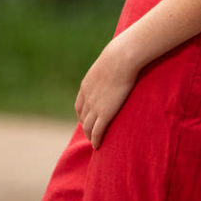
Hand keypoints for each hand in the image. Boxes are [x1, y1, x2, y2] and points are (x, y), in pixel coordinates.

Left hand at [75, 34, 138, 149]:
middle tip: (91, 133)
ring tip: (94, 142)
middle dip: (86, 126)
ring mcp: (95, 106)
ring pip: (88, 127)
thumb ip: (111, 66)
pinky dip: (95, 139)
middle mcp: (87, 97)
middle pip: (83, 117)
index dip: (83, 114)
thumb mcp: (110, 61)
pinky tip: (97, 146)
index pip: (80, 105)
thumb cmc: (120, 55)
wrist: (120, 58)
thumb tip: (121, 59)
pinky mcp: (105, 113)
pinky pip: (97, 131)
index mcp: (86, 86)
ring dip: (90, 136)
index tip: (87, 120)